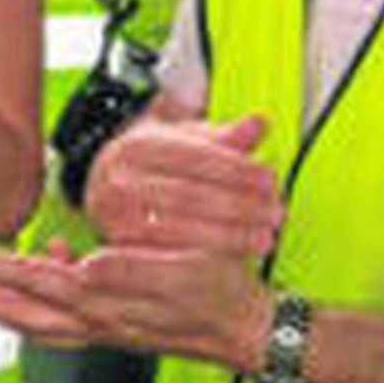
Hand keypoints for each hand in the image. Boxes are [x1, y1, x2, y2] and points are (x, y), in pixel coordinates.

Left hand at [0, 236, 270, 367]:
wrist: (249, 330)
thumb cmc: (223, 294)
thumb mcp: (184, 270)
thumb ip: (133, 269)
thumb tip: (88, 266)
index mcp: (106, 300)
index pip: (31, 282)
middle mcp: (96, 319)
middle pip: (17, 310)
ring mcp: (104, 327)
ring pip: (31, 320)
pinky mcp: (116, 326)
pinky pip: (59, 319)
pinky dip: (36, 301)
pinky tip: (45, 268)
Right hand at [86, 103, 282, 255]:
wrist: (108, 187)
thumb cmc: (157, 163)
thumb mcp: (188, 140)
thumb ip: (225, 136)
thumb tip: (259, 123)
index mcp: (140, 145)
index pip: (197, 157)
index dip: (238, 171)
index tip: (271, 181)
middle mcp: (121, 180)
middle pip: (191, 195)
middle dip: (240, 207)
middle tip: (275, 214)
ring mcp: (116, 217)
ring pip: (181, 229)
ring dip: (229, 236)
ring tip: (264, 238)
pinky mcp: (120, 250)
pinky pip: (168, 258)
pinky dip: (205, 258)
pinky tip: (235, 259)